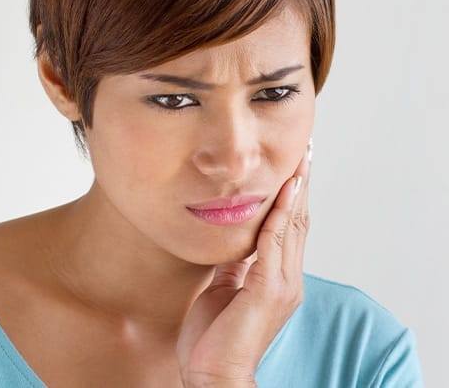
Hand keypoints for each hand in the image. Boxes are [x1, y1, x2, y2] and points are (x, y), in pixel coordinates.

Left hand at [177, 140, 312, 386]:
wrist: (215, 374)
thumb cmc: (215, 336)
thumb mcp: (224, 288)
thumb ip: (235, 263)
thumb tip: (234, 238)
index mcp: (277, 277)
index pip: (289, 227)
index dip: (292, 197)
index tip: (293, 168)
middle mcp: (287, 277)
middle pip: (297, 220)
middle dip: (300, 185)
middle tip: (304, 153)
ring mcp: (282, 283)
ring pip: (291, 226)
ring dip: (295, 191)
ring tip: (299, 161)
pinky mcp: (268, 288)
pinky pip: (274, 242)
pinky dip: (279, 214)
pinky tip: (283, 191)